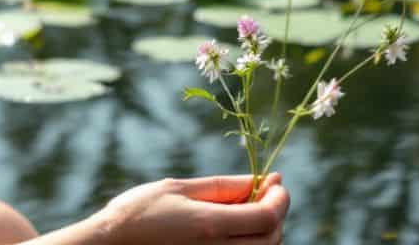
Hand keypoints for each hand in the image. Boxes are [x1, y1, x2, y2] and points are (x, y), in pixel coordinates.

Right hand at [90, 173, 288, 244]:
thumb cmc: (137, 212)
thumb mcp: (178, 188)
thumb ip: (223, 187)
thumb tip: (261, 180)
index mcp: (209, 226)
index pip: (268, 217)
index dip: (280, 199)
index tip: (276, 182)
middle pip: (271, 239)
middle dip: (276, 214)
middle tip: (266, 193)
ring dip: (264, 230)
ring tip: (247, 207)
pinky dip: (248, 243)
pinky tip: (233, 226)